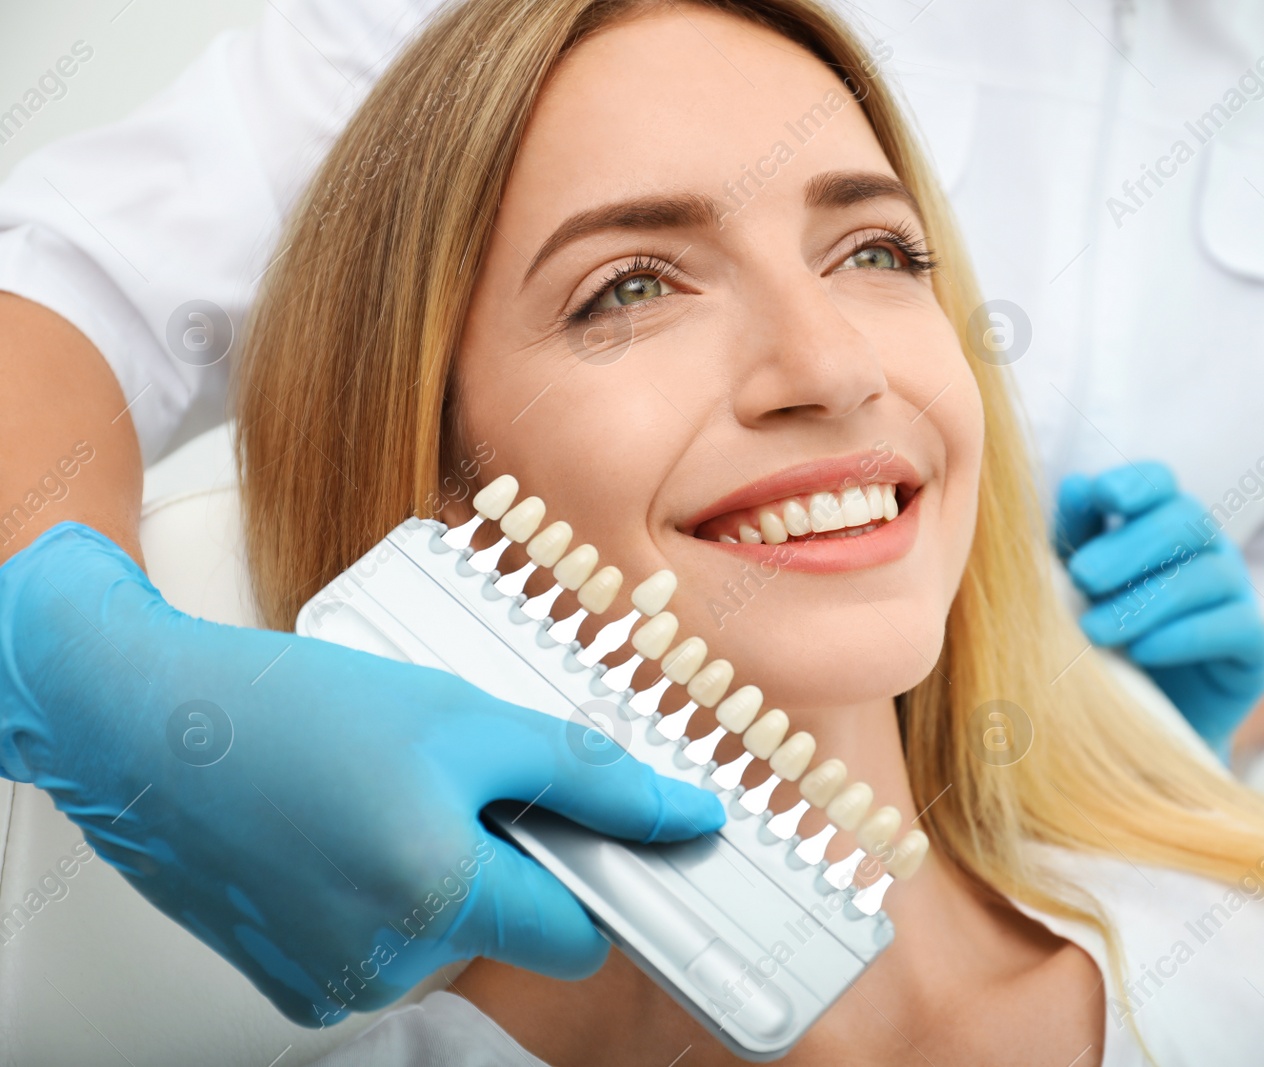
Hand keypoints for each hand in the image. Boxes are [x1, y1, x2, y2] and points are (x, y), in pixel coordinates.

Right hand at [0, 522, 723, 1025]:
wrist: (145, 725)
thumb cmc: (296, 711)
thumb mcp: (469, 719)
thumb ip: (591, 778)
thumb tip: (686, 818)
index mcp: (436, 900)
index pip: (580, 938)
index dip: (603, 882)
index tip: (619, 847)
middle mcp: (384, 966)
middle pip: (513, 930)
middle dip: (513, 861)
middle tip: (468, 780)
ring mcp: (332, 984)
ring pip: (449, 934)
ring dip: (446, 869)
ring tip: (388, 792)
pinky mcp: (292, 982)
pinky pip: (387, 944)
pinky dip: (388, 892)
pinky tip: (346, 826)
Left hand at [1054, 462, 1263, 759]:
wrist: (1144, 719)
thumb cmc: (1107, 640)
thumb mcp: (1082, 588)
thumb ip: (1078, 538)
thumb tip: (1076, 485)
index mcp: (1164, 527)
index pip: (1161, 484)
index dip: (1136, 482)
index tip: (1101, 494)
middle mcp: (1209, 551)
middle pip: (1185, 522)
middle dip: (1129, 546)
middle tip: (1083, 576)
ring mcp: (1238, 597)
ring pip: (1206, 577)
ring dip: (1146, 601)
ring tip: (1094, 629)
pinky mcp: (1255, 649)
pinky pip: (1233, 627)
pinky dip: (1184, 636)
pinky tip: (1142, 651)